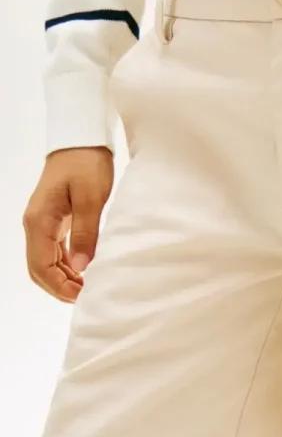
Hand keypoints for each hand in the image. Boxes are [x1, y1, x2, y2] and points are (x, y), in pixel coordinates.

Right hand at [22, 146, 113, 302]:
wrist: (81, 137)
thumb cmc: (87, 163)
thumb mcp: (91, 198)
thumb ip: (86, 233)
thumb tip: (81, 268)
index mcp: (38, 221)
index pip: (41, 266)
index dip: (59, 287)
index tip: (83, 297)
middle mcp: (35, 225)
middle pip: (39, 269)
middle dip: (60, 288)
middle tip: (87, 298)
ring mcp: (43, 223)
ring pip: (46, 262)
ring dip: (64, 279)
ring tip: (89, 289)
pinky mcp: (54, 220)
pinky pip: (54, 251)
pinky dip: (66, 266)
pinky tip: (85, 272)